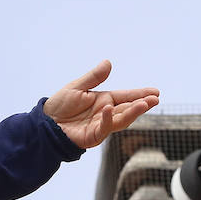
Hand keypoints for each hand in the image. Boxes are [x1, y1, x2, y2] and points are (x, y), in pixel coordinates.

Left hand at [44, 60, 159, 149]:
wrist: (45, 124)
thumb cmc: (60, 105)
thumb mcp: (77, 87)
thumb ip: (94, 77)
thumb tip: (108, 62)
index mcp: (104, 100)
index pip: (126, 97)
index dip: (140, 94)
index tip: (155, 92)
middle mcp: (106, 113)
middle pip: (128, 109)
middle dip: (142, 104)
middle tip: (155, 99)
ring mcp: (101, 125)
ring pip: (121, 120)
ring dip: (133, 112)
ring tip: (144, 104)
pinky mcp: (93, 136)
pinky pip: (104, 128)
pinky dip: (108, 119)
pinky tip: (110, 109)